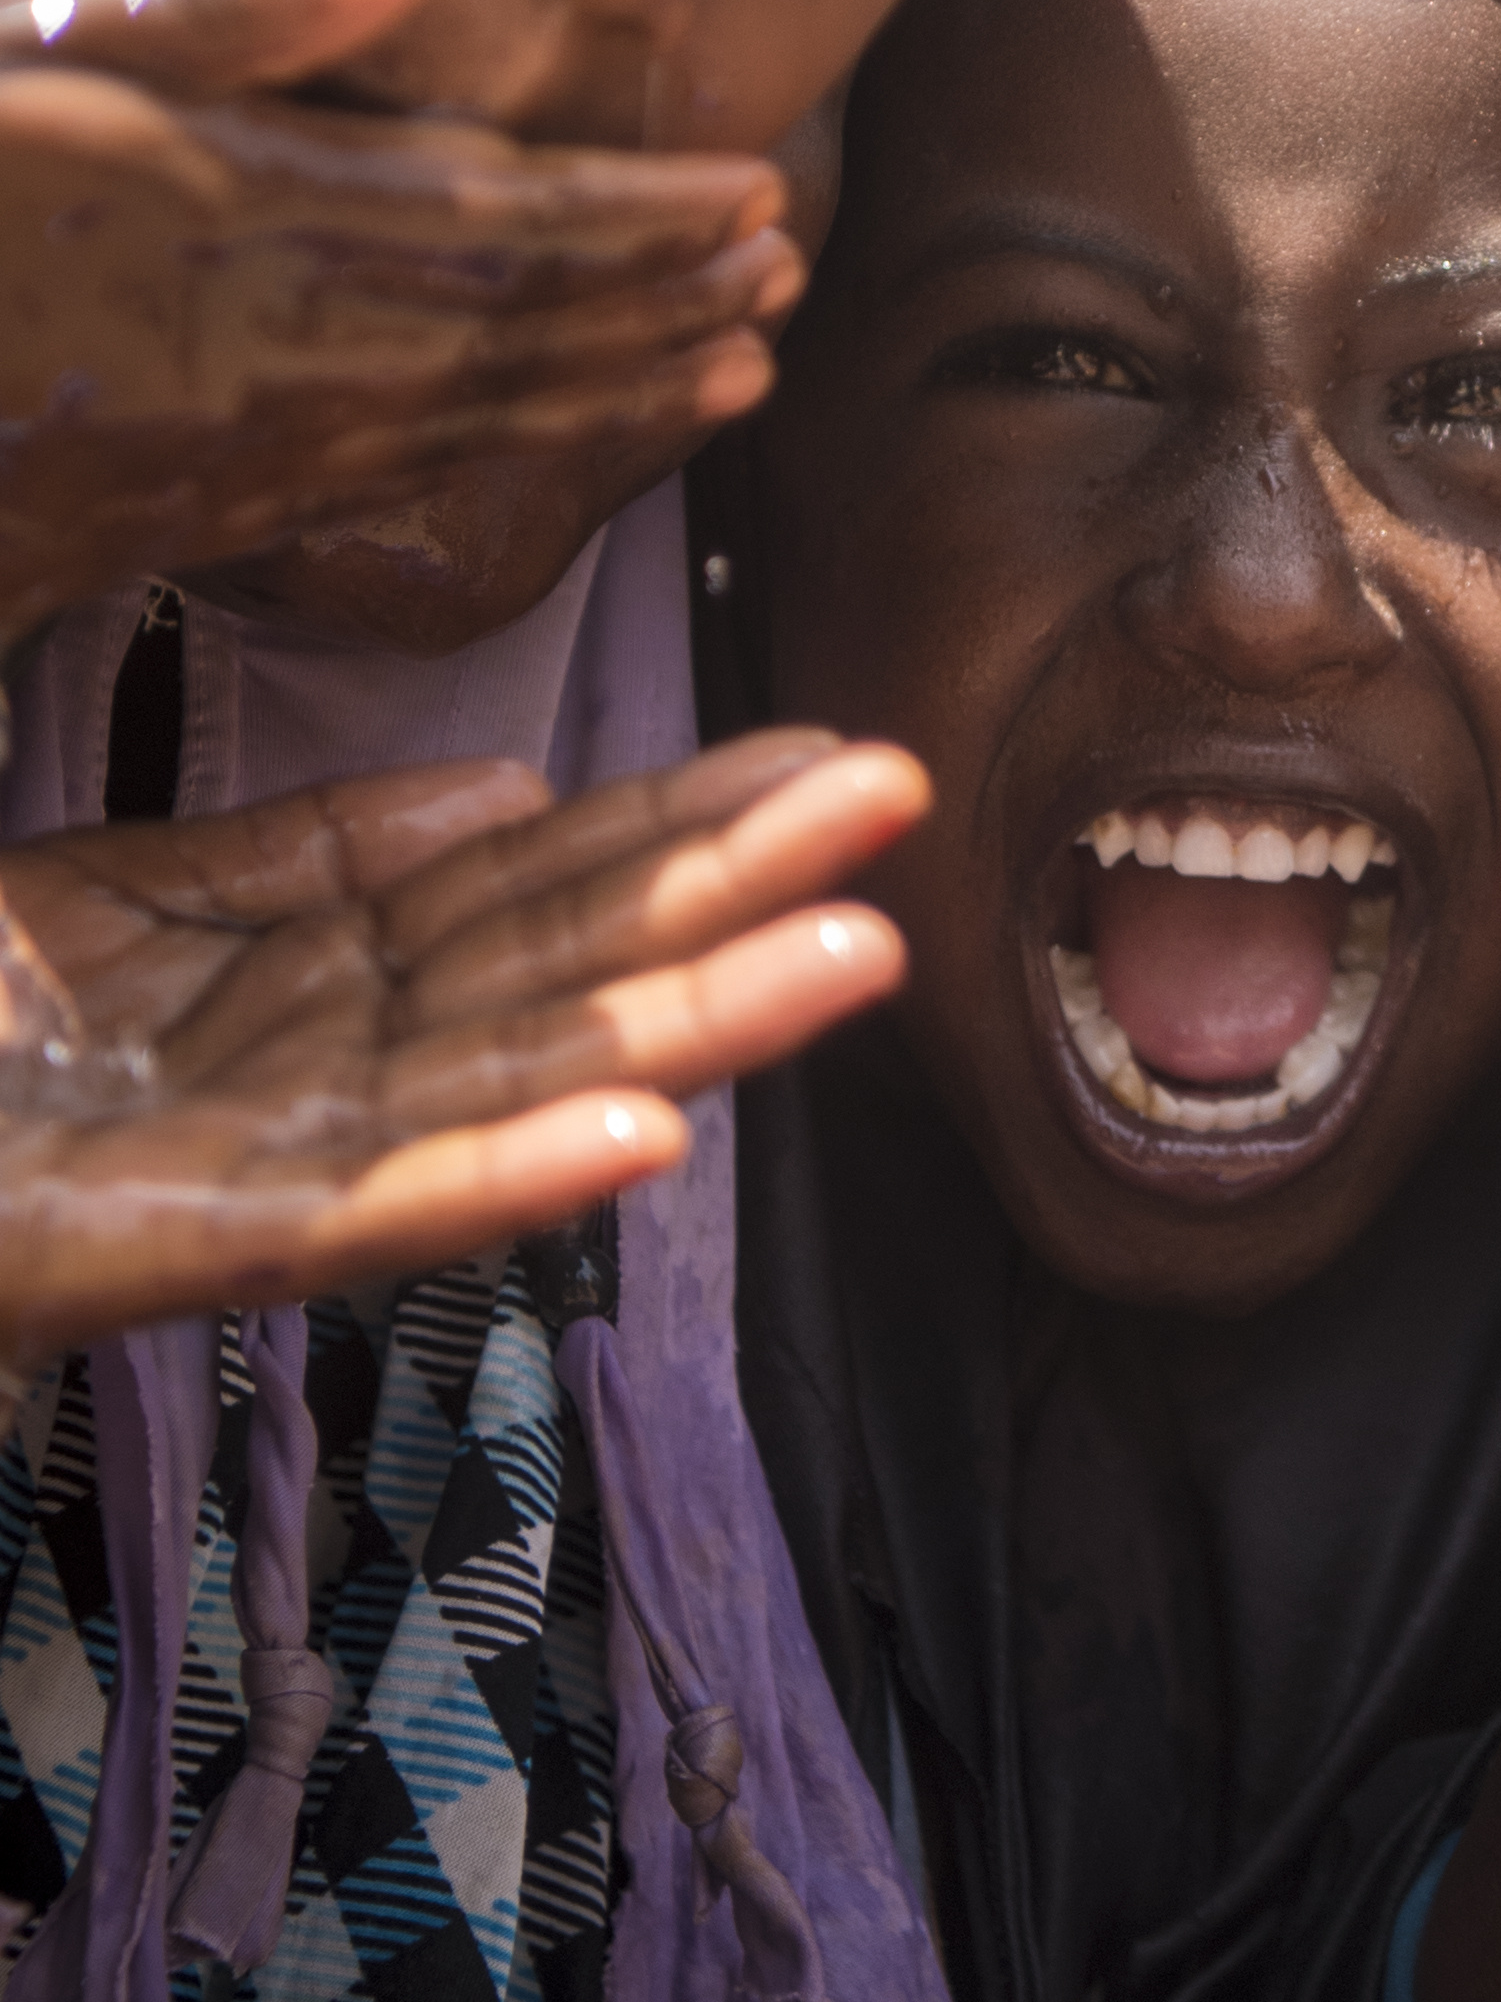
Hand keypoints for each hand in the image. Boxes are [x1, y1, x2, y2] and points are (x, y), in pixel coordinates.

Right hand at [0, 0, 800, 649]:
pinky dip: (468, 461)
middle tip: (781, 288)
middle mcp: (216, 352)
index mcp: (203, 218)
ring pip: (438, 429)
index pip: (485, 222)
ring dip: (595, 395)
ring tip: (725, 366)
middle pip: (495, 336)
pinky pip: (341, 494)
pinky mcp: (119, 522)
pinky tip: (524, 445)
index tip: (756, 200)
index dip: (636, 218)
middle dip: (652, 312)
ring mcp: (173, 454)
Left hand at [0, 729, 922, 1352]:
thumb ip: (292, 854)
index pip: (532, 888)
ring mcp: (265, 1174)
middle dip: (731, 888)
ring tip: (851, 955)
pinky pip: (375, 1211)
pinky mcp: (193, 1248)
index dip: (680, 819)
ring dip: (692, 1030)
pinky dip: (514, 1179)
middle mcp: (319, 1081)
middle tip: (896, 801)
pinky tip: (641, 1144)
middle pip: (561, 970)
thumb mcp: (104, 898)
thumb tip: (507, 785)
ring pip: (517, 1086)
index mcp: (304, 989)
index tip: (826, 753)